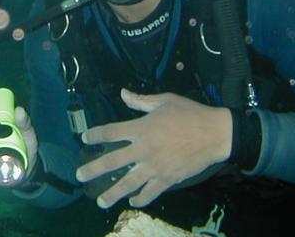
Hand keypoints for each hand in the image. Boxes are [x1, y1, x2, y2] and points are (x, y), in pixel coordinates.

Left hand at [75, 89, 231, 207]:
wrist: (215, 134)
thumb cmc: (190, 113)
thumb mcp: (165, 100)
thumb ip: (141, 100)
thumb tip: (123, 93)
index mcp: (141, 128)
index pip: (111, 132)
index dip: (96, 135)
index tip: (85, 138)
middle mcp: (143, 149)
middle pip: (112, 161)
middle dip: (94, 169)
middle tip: (80, 176)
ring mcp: (155, 167)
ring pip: (128, 183)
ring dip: (112, 193)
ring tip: (100, 201)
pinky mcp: (168, 179)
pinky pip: (150, 192)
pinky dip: (141, 198)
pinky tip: (133, 201)